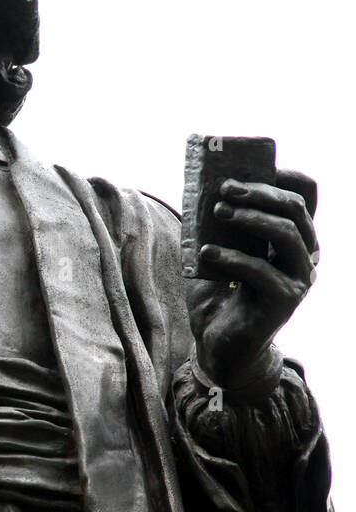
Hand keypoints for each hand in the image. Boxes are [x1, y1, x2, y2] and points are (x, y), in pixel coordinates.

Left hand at [185, 169, 318, 388]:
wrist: (220, 345)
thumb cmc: (220, 296)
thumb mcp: (221, 251)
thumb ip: (221, 225)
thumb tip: (206, 190)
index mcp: (294, 238)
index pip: (306, 197)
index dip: (286, 176)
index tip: (256, 167)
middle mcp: (305, 255)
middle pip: (295, 210)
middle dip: (260, 193)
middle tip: (225, 188)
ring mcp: (298, 278)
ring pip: (285, 234)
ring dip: (250, 218)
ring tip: (217, 212)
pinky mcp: (284, 300)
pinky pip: (260, 270)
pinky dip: (231, 257)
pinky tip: (206, 252)